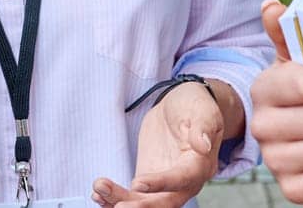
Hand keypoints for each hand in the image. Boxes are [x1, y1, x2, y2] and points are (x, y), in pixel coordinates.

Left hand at [92, 81, 224, 207]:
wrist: (180, 107)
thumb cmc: (193, 105)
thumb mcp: (201, 109)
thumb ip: (202, 126)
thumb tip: (204, 146)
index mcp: (201, 164)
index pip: (182, 179)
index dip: (161, 183)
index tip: (138, 183)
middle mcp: (186, 181)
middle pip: (165, 202)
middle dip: (141, 206)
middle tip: (118, 206)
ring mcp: (166, 185)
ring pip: (145, 203)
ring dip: (121, 200)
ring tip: (99, 189)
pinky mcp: (150, 182)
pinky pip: (134, 197)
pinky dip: (115, 198)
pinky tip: (99, 193)